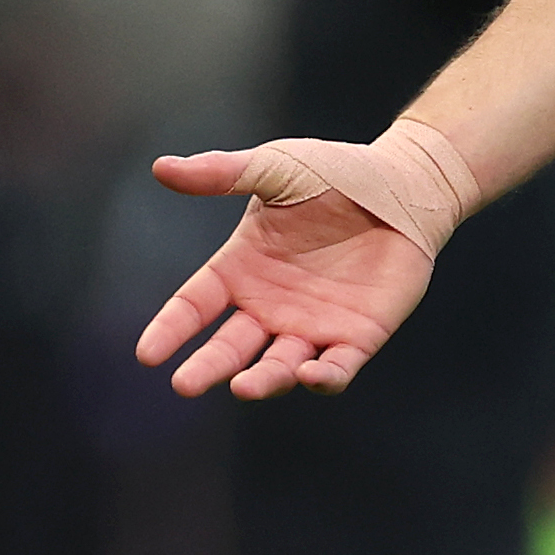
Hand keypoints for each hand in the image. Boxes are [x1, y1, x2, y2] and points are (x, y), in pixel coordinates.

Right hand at [133, 149, 436, 397]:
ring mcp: (313, 324)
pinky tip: (311, 376)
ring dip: (262, 380)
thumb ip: (223, 173)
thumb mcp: (277, 167)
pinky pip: (337, 367)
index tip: (148, 354)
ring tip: (243, 386)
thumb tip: (161, 167)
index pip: (195, 305)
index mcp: (242, 268)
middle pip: (230, 347)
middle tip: (185, 385)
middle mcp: (270, 305)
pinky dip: (323, 378)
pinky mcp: (359, 335)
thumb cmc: (337, 173)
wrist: (406, 184)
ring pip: (279, 367)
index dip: (172, 328)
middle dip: (208, 367)